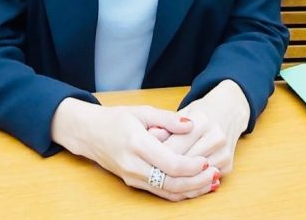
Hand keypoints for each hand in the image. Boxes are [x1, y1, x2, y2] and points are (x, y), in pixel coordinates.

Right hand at [51, 99, 220, 200]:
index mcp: (136, 143)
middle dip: (196, 182)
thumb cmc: (116, 118)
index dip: (191, 166)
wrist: (89, 133)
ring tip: (211, 182)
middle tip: (215, 174)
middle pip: (170, 183)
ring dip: (191, 190)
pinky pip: (159, 193)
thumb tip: (191, 124)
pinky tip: (195, 187)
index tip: (207, 161)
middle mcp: (133, 164)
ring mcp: (132, 177)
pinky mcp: (133, 183)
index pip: (169, 163)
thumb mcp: (142, 111)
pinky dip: (179, 193)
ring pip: (166, 192)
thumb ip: (168, 118)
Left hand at [156, 80, 250, 176]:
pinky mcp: (228, 166)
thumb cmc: (199, 112)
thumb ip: (165, 123)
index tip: (143, 159)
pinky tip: (178, 179)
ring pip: (194, 175)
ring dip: (177, 178)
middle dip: (164, 169)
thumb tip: (149, 135)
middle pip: (183, 163)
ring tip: (160, 176)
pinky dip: (190, 181)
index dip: (156, 155)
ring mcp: (224, 153)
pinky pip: (203, 180)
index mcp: (201, 120)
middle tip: (149, 171)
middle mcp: (216, 137)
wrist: (228, 111)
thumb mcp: (181, 112)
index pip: (173, 147)